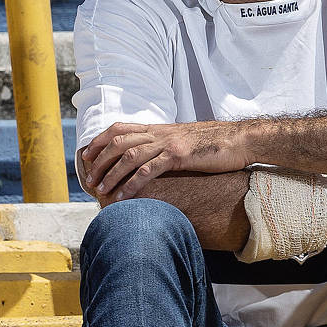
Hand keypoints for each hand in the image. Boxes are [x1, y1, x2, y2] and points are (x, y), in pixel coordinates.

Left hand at [81, 120, 250, 202]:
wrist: (239, 139)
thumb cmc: (213, 144)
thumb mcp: (182, 140)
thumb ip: (164, 145)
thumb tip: (150, 158)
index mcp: (157, 128)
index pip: (118, 128)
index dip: (99, 141)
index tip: (87, 156)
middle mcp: (158, 133)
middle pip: (117, 142)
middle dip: (99, 161)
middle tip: (89, 180)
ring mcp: (167, 143)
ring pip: (128, 157)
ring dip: (111, 174)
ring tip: (100, 191)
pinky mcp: (178, 156)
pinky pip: (148, 171)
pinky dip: (132, 184)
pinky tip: (123, 197)